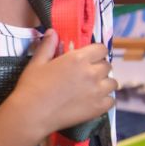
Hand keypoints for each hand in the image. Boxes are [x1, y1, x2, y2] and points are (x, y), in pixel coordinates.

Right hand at [3, 30, 117, 137]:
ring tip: (92, 88)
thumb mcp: (37, 62)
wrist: (32, 113)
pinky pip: (111, 101)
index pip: (101, 49)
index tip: (89, 57)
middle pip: (107, 66)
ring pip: (112, 83)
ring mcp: (97, 92)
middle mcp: (92, 73)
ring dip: (104, 83)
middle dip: (99, 67)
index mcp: (78, 58)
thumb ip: (48, 45)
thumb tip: (53, 32)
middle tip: (86, 74)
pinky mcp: (98, 108)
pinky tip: (94, 100)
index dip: (96, 52)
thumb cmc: (32, 85)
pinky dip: (105, 100)